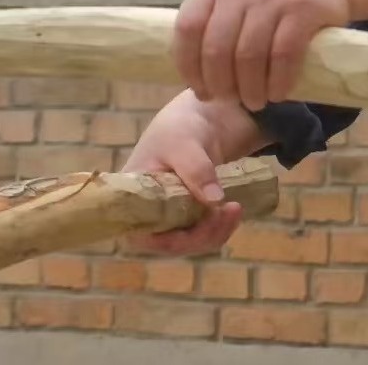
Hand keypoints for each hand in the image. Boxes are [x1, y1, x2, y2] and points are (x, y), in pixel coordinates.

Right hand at [121, 89, 268, 256]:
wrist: (197, 122)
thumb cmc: (177, 129)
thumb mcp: (183, 143)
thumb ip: (196, 169)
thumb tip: (214, 200)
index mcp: (131, 198)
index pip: (142, 236)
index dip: (172, 240)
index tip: (204, 220)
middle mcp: (146, 214)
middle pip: (170, 244)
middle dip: (202, 235)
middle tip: (231, 209)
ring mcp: (168, 219)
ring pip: (189, 243)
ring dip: (215, 232)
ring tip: (235, 207)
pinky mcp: (187, 219)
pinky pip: (201, 235)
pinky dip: (219, 227)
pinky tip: (233, 209)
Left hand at [173, 0, 351, 111]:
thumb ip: (213, 25)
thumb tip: (195, 78)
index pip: (187, 28)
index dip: (188, 66)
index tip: (200, 90)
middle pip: (217, 48)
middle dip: (220, 84)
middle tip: (228, 101)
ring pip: (249, 56)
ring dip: (249, 89)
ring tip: (254, 102)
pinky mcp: (303, 8)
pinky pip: (283, 55)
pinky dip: (278, 82)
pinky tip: (277, 94)